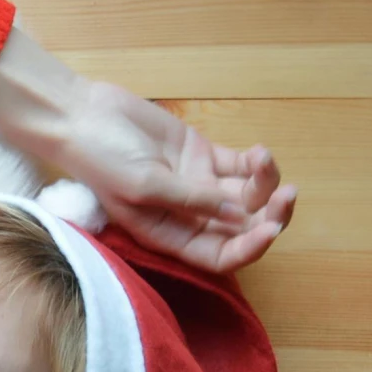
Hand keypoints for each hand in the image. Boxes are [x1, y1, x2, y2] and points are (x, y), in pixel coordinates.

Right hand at [0, 27, 295, 273]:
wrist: (83, 115)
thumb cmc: (101, 157)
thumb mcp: (143, 184)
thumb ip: (190, 200)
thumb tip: (236, 214)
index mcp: (169, 235)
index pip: (218, 256)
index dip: (248, 249)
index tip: (268, 229)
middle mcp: (187, 216)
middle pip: (241, 229)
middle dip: (270, 216)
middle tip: (287, 196)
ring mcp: (197, 185)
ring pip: (247, 196)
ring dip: (266, 183)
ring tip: (262, 159)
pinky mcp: (202, 156)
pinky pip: (240, 167)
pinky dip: (256, 163)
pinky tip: (257, 152)